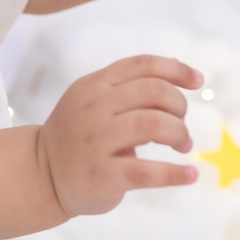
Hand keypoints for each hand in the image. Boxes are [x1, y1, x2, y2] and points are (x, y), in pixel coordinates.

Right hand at [37, 55, 202, 215]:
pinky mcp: (102, 175)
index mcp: (94, 85)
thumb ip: (129, 84)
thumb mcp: (93, 99)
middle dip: (179, 106)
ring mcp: (95, 141)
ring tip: (182, 145)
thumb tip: (176, 64)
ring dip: (179, 134)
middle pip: (153, 92)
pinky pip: (148, 172)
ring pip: (153, 125)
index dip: (177, 69)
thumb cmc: (77, 135)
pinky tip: (190, 174)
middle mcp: (93, 108)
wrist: (41, 173)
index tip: (198, 81)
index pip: (143, 65)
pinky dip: (176, 173)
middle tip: (180, 126)